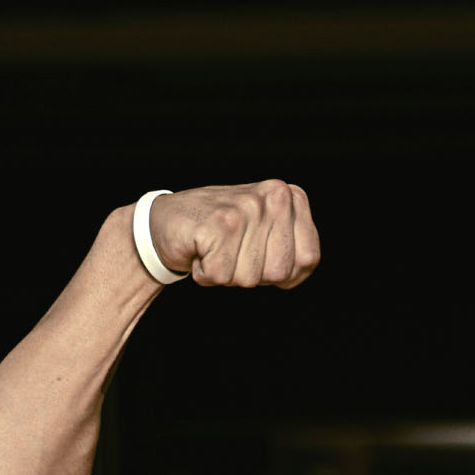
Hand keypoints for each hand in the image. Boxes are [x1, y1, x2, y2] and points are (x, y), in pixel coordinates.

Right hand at [146, 180, 319, 287]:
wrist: (166, 221)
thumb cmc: (221, 233)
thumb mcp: (267, 235)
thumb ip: (293, 248)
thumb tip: (303, 265)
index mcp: (291, 197)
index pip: (308, 259)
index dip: (285, 273)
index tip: (261, 258)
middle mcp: (273, 196)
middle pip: (279, 272)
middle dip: (254, 276)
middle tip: (233, 252)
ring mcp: (245, 208)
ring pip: (249, 278)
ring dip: (228, 275)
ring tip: (216, 249)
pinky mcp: (216, 223)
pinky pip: (220, 275)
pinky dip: (205, 274)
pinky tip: (200, 250)